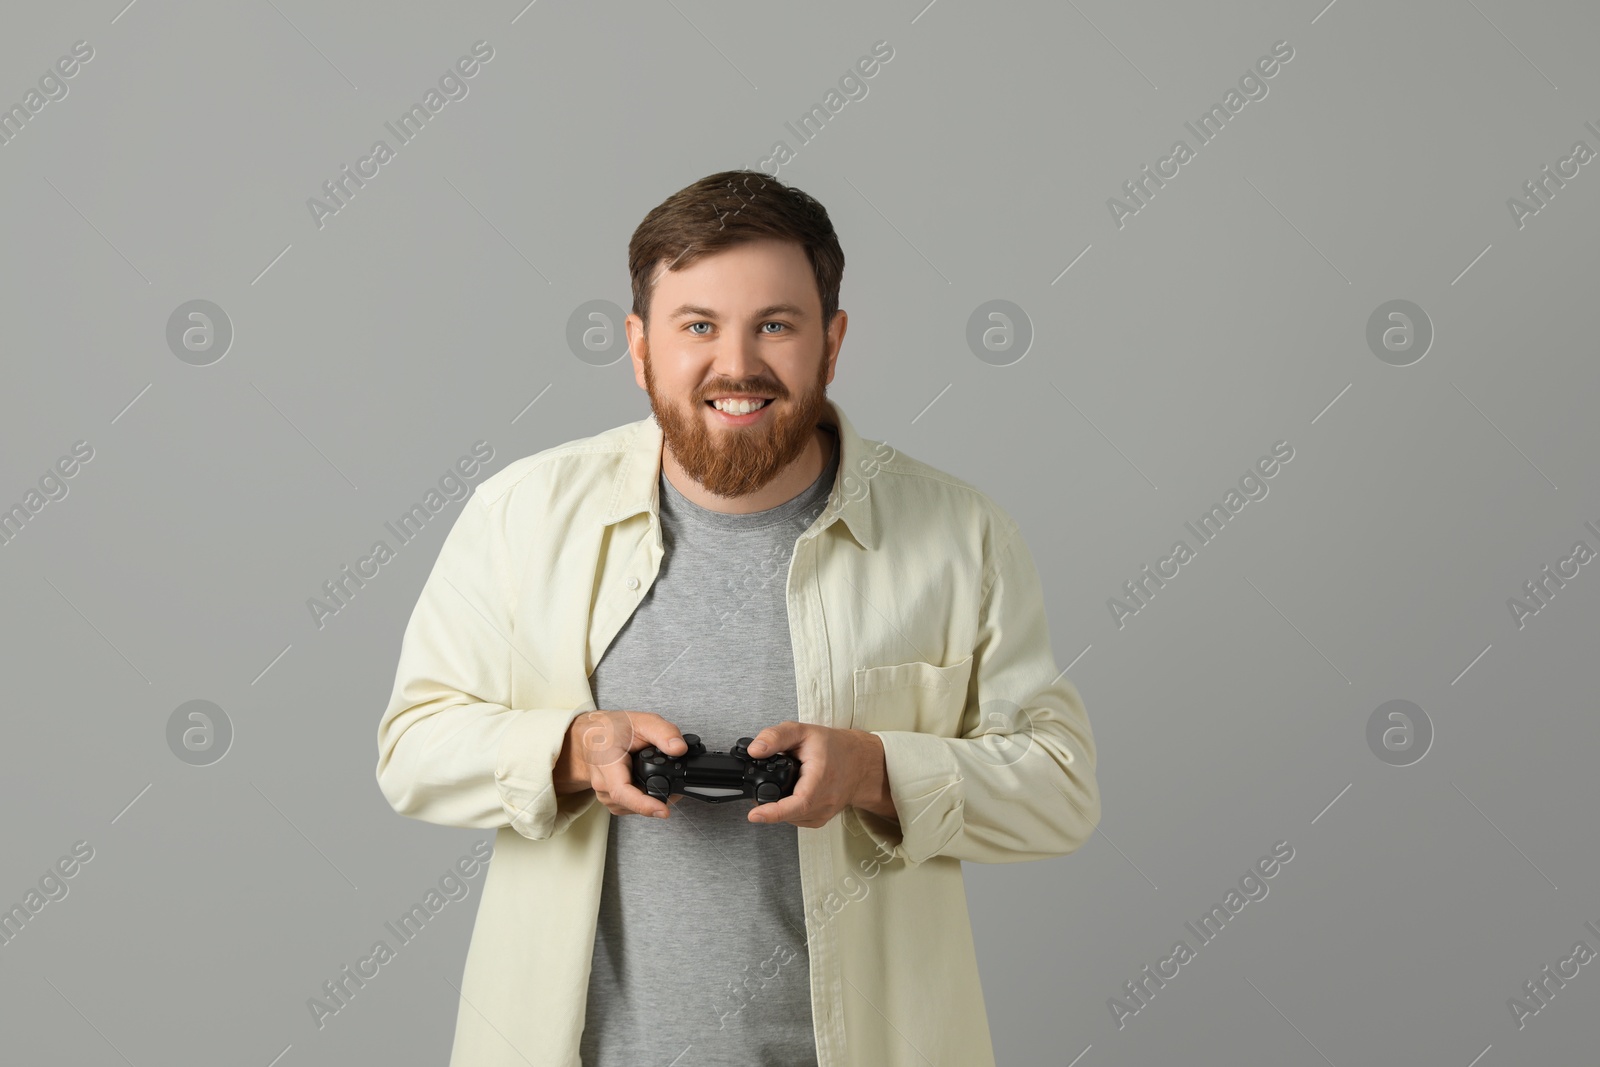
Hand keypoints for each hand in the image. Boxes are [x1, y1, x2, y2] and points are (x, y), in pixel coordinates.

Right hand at [555, 710, 686, 818]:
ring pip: (633, 807)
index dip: (643, 804)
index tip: (663, 810)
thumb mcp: (641, 722)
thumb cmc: (611, 729)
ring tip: (665, 781)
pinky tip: (649, 784)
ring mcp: (604, 794)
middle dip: (658, 799)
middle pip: (633, 802)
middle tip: (678, 788)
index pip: (622, 791)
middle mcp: (602, 783)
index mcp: (606, 762)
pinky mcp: (610, 800)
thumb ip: (663, 732)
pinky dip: (643, 800)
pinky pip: (630, 806)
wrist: (590, 736)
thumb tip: (679, 749)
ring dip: (652, 799)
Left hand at [744, 722, 890, 828]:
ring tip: (781, 785)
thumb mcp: (802, 732)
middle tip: (762, 786)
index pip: (798, 803)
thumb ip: (776, 737)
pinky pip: (798, 819)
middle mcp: (825, 800)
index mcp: (821, 778)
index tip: (754, 815)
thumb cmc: (835, 747)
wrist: (860, 762)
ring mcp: (825, 813)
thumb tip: (755, 750)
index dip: (774, 812)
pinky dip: (789, 809)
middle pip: (789, 812)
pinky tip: (790, 794)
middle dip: (769, 803)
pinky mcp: (822, 819)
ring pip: (791, 817)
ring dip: (779, 806)